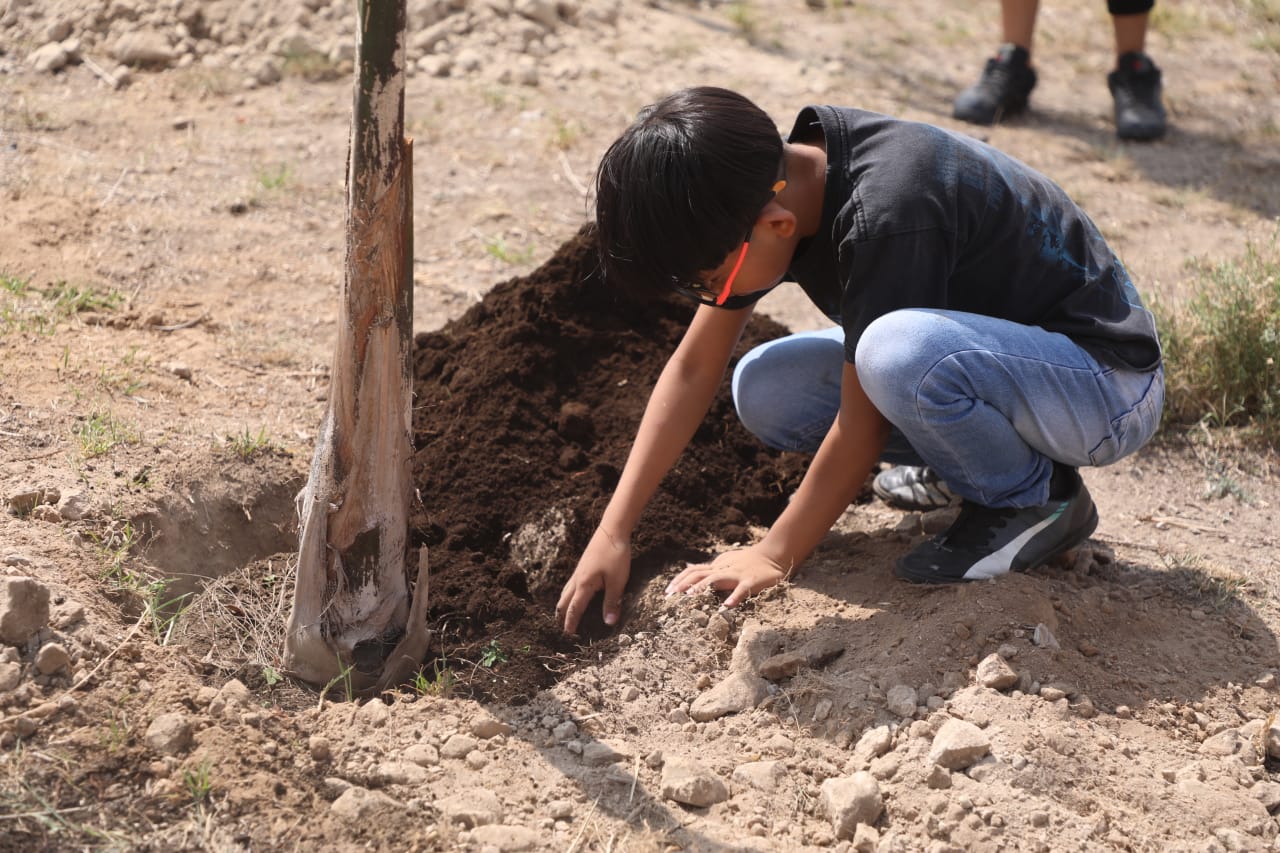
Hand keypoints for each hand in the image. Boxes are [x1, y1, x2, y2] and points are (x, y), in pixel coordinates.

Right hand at [556, 528, 630, 633]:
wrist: (612, 530)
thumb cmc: (615, 555)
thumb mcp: (617, 581)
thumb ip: (612, 602)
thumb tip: (609, 623)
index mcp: (584, 585)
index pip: (574, 609)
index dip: (570, 623)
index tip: (567, 636)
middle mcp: (577, 579)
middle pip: (564, 601)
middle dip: (561, 616)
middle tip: (560, 629)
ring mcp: (579, 571)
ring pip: (566, 592)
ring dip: (563, 605)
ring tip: (562, 615)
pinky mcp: (583, 566)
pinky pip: (571, 585)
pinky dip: (568, 595)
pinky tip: (574, 594)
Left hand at [664, 546, 790, 608]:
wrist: (774, 554)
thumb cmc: (748, 561)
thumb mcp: (724, 562)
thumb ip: (707, 567)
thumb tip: (687, 567)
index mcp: (717, 567)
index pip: (693, 571)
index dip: (679, 580)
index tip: (667, 593)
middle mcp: (724, 569)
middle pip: (699, 574)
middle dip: (683, 585)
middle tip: (670, 597)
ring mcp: (737, 574)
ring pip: (716, 578)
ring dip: (701, 588)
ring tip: (689, 598)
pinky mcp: (752, 581)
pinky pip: (742, 589)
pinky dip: (735, 596)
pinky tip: (727, 606)